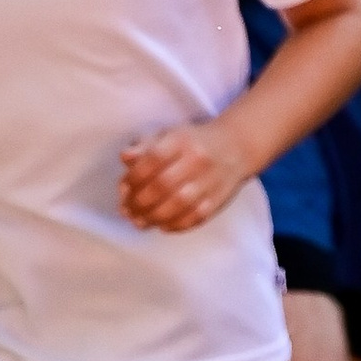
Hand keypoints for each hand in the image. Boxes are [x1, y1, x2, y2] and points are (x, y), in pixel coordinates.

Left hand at [121, 122, 250, 231]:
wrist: (237, 146)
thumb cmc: (194, 142)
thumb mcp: (169, 135)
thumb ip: (145, 146)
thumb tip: (125, 157)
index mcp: (182, 140)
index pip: (152, 159)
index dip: (133, 177)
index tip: (124, 189)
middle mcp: (197, 159)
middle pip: (163, 185)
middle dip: (140, 202)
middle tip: (127, 211)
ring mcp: (210, 181)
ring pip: (179, 204)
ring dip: (154, 217)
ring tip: (140, 222)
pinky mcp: (219, 199)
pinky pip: (196, 217)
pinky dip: (176, 225)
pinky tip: (162, 226)